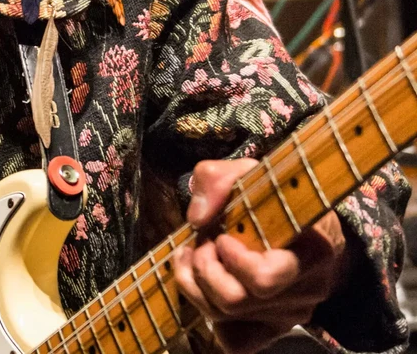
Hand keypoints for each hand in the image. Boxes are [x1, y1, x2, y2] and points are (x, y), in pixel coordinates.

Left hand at [173, 159, 348, 353]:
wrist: (297, 222)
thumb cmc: (271, 197)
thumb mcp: (247, 172)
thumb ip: (217, 180)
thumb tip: (196, 218)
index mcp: (314, 250)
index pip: (265, 278)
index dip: (232, 260)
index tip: (222, 236)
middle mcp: (309, 290)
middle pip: (236, 300)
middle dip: (204, 268)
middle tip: (203, 242)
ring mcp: (292, 314)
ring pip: (226, 317)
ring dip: (196, 282)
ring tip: (195, 252)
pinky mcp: (273, 329)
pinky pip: (234, 341)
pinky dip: (207, 312)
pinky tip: (202, 282)